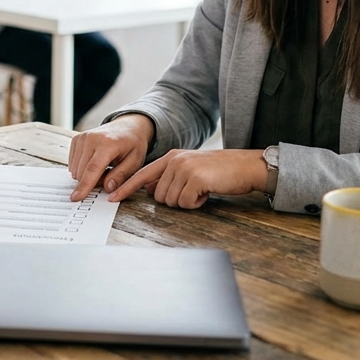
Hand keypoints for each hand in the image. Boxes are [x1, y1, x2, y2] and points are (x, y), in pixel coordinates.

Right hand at [67, 114, 154, 200]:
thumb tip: (108, 188)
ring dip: (87, 175)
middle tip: (109, 175)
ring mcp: (82, 137)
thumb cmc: (132, 145)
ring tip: (103, 167)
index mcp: (108, 143)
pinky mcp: (76, 139)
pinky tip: (94, 162)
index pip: (93, 168)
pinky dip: (82, 168)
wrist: (127, 127)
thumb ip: (121, 175)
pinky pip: (73, 163)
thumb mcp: (135, 162)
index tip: (76, 198)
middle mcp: (92, 138)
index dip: (84, 185)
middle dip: (93, 181)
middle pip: (82, 171)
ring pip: (75, 169)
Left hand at [108, 149, 267, 207]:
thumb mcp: (191, 169)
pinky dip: (196, 203)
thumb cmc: (221, 171)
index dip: (126, 187)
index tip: (112, 197)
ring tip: (202, 190)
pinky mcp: (195, 178)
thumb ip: (170, 177)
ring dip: (187, 202)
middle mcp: (175, 160)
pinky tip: (207, 192)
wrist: (247, 166)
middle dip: (175, 200)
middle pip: (158, 195)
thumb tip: (151, 190)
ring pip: (171, 201)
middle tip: (194, 191)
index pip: (142, 174)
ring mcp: (184, 168)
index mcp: (171, 156)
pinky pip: (185, 203)